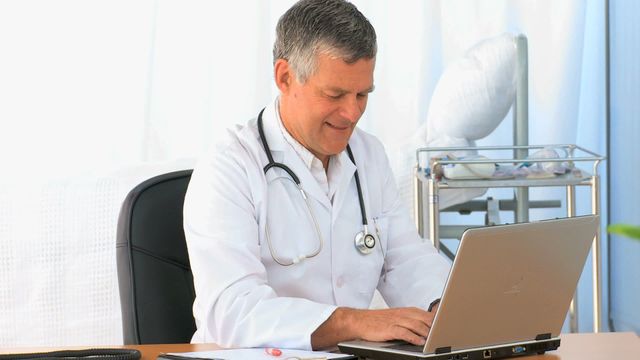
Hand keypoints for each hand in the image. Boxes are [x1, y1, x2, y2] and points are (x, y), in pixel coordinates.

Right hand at [311, 307, 435, 348]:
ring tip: (435, 340)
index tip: (451, 326)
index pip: (428, 314)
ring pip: (417, 325)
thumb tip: (430, 326)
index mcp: (408, 311)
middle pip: (425, 319)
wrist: (359, 321)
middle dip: (437, 327)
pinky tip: (419, 342)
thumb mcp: (398, 317)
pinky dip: (413, 337)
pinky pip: (404, 332)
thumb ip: (414, 321)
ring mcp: (397, 320)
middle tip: (446, 334)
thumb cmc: (379, 321)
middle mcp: (404, 314)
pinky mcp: (389, 328)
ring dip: (427, 333)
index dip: (440, 320)